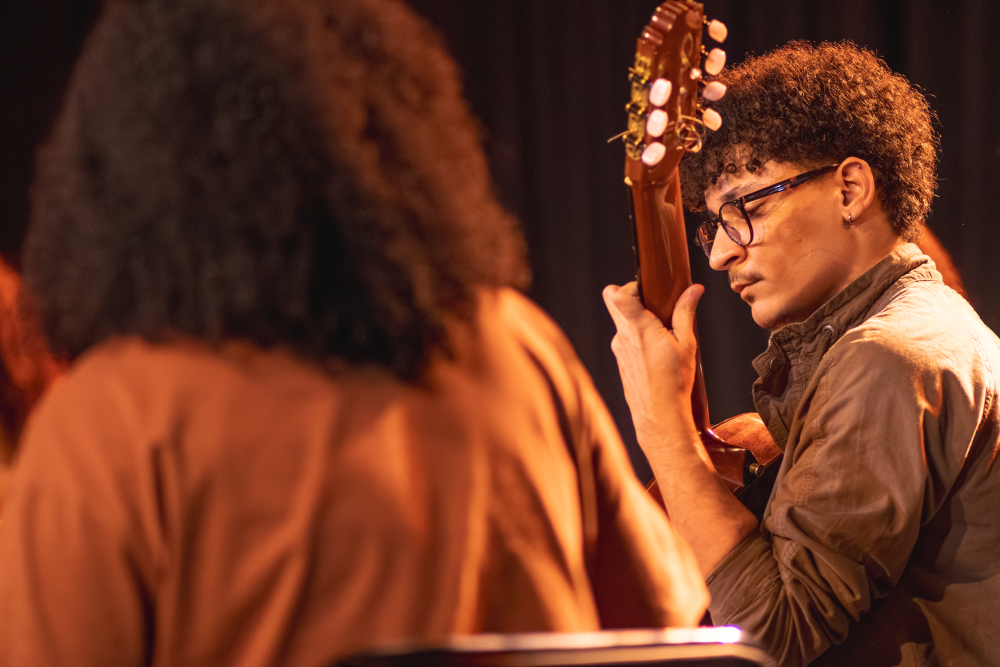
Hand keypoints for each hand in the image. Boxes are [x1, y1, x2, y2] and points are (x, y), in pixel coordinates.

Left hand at [602, 282, 703, 444]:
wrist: (659, 416)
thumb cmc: (673, 383)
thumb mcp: (686, 344)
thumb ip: (686, 313)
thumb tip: (694, 290)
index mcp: (638, 328)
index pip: (618, 295)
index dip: (630, 285)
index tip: (647, 287)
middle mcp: (622, 336)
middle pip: (613, 302)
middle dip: (631, 296)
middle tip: (653, 305)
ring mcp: (618, 349)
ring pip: (620, 322)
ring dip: (636, 319)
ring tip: (661, 332)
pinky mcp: (620, 360)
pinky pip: (624, 339)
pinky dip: (637, 337)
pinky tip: (655, 350)